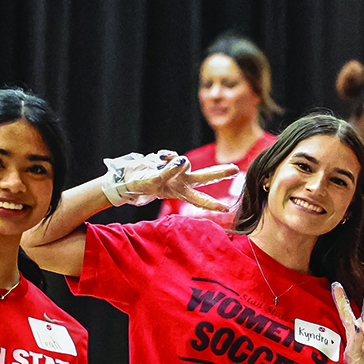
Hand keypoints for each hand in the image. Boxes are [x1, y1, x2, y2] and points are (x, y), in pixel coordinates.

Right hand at [101, 151, 237, 209]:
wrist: (128, 178)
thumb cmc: (141, 185)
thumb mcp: (154, 183)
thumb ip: (168, 173)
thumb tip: (180, 160)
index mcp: (181, 193)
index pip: (200, 200)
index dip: (213, 204)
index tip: (227, 208)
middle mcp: (182, 181)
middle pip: (205, 176)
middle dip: (220, 172)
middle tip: (235, 169)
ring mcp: (177, 170)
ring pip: (186, 162)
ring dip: (174, 164)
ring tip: (159, 169)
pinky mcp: (169, 159)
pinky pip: (171, 155)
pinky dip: (165, 157)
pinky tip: (158, 160)